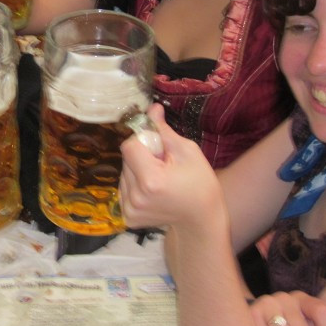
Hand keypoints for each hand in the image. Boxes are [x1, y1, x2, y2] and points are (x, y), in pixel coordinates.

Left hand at [119, 104, 221, 229]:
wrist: (201, 218)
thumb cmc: (200, 183)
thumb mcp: (187, 151)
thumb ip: (163, 130)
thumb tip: (151, 108)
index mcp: (150, 180)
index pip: (129, 146)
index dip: (144, 142)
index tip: (161, 149)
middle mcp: (135, 197)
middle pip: (126, 159)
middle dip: (142, 156)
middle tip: (164, 165)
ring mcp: (130, 209)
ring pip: (124, 173)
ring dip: (138, 170)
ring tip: (161, 179)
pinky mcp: (128, 217)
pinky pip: (124, 188)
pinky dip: (136, 185)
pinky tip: (154, 190)